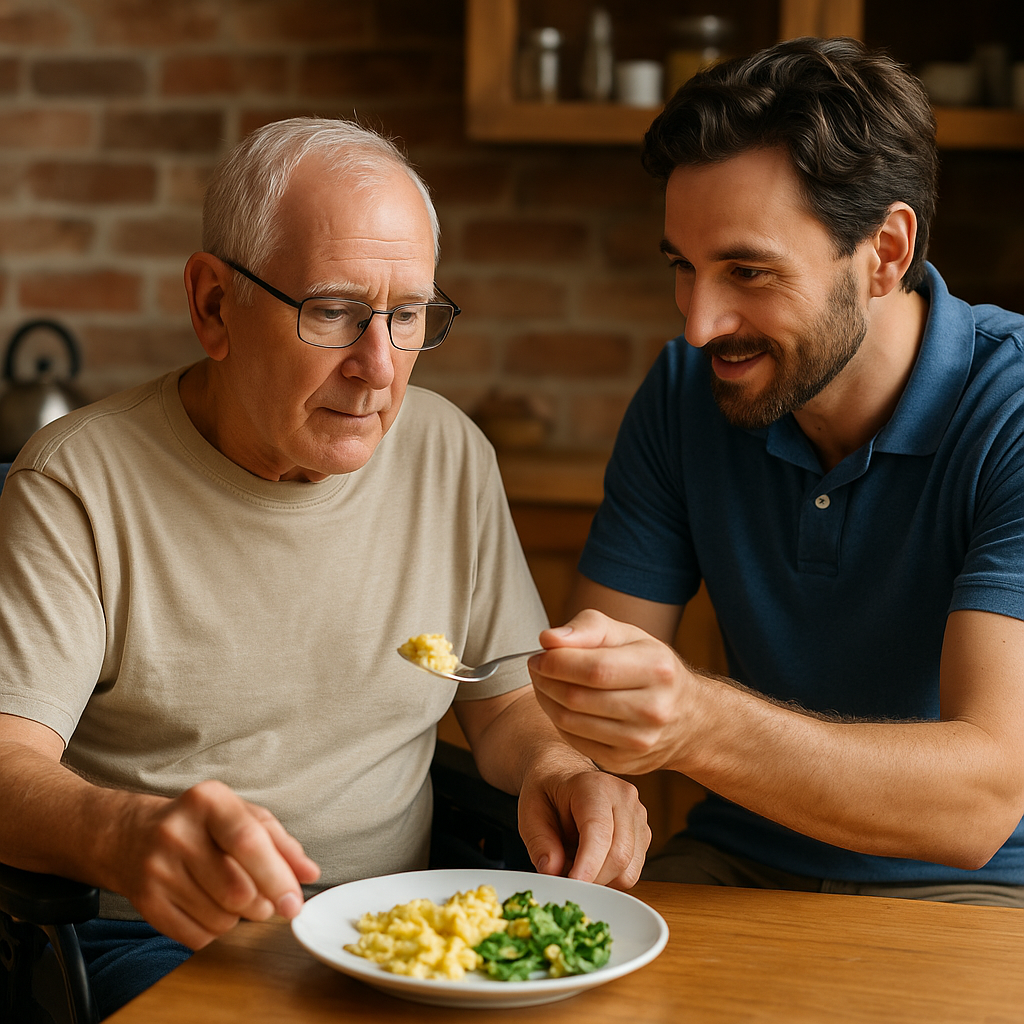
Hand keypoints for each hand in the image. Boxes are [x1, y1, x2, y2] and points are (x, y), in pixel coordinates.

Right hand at [116, 780, 320, 948]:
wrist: (130, 835)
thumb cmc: (201, 823)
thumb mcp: (240, 815)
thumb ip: (279, 842)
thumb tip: (309, 874)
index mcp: (208, 800)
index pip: (249, 842)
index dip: (277, 877)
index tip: (295, 902)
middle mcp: (178, 832)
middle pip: (238, 889)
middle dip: (263, 904)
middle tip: (266, 900)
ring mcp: (157, 868)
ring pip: (221, 918)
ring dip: (239, 918)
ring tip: (231, 896)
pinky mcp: (145, 902)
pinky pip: (197, 937)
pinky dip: (214, 931)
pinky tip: (208, 907)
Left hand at [517, 762, 650, 888]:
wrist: (564, 774)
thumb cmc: (548, 791)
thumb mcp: (530, 812)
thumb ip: (540, 843)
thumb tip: (552, 872)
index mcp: (595, 786)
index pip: (599, 832)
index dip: (588, 865)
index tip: (572, 886)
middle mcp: (624, 798)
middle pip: (619, 856)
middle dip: (590, 879)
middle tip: (563, 880)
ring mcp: (638, 816)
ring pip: (629, 870)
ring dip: (600, 880)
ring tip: (575, 864)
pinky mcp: (643, 834)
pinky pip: (631, 871)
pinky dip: (610, 878)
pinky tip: (590, 862)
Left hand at [529, 608, 695, 775]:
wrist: (691, 717)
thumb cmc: (650, 665)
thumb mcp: (629, 635)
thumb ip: (588, 628)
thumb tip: (548, 638)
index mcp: (657, 669)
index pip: (593, 668)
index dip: (556, 662)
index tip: (539, 654)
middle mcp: (654, 709)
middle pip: (577, 697)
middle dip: (545, 680)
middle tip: (535, 667)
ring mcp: (640, 741)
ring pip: (570, 722)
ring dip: (545, 700)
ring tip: (544, 683)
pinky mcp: (625, 763)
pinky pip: (574, 740)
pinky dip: (557, 721)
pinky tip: (559, 704)